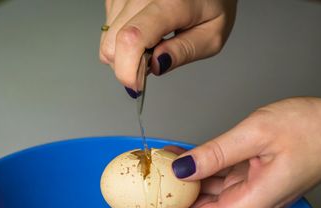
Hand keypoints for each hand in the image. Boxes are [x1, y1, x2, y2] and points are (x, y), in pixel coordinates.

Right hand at [100, 0, 236, 93]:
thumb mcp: (212, 35)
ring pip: (107, 37)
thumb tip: (155, 66)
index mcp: (170, 2)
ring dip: (125, 51)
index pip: (132, 38)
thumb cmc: (213, 3)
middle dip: (128, 64)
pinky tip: (144, 31)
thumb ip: (184, 52)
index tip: (137, 86)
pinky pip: (108, 26)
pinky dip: (121, 37)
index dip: (128, 70)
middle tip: (154, 60)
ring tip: (153, 41)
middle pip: (112, 43)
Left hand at [124, 89, 320, 207]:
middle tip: (134, 198)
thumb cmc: (312, 129)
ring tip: (151, 174)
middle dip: (166, 207)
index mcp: (251, 202)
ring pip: (208, 197)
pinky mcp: (258, 182)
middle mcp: (251, 205)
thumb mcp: (256, 134)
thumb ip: (214, 154)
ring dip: (180, 188)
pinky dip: (200, 173)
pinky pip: (221, 182)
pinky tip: (181, 160)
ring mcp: (255, 194)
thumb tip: (179, 169)